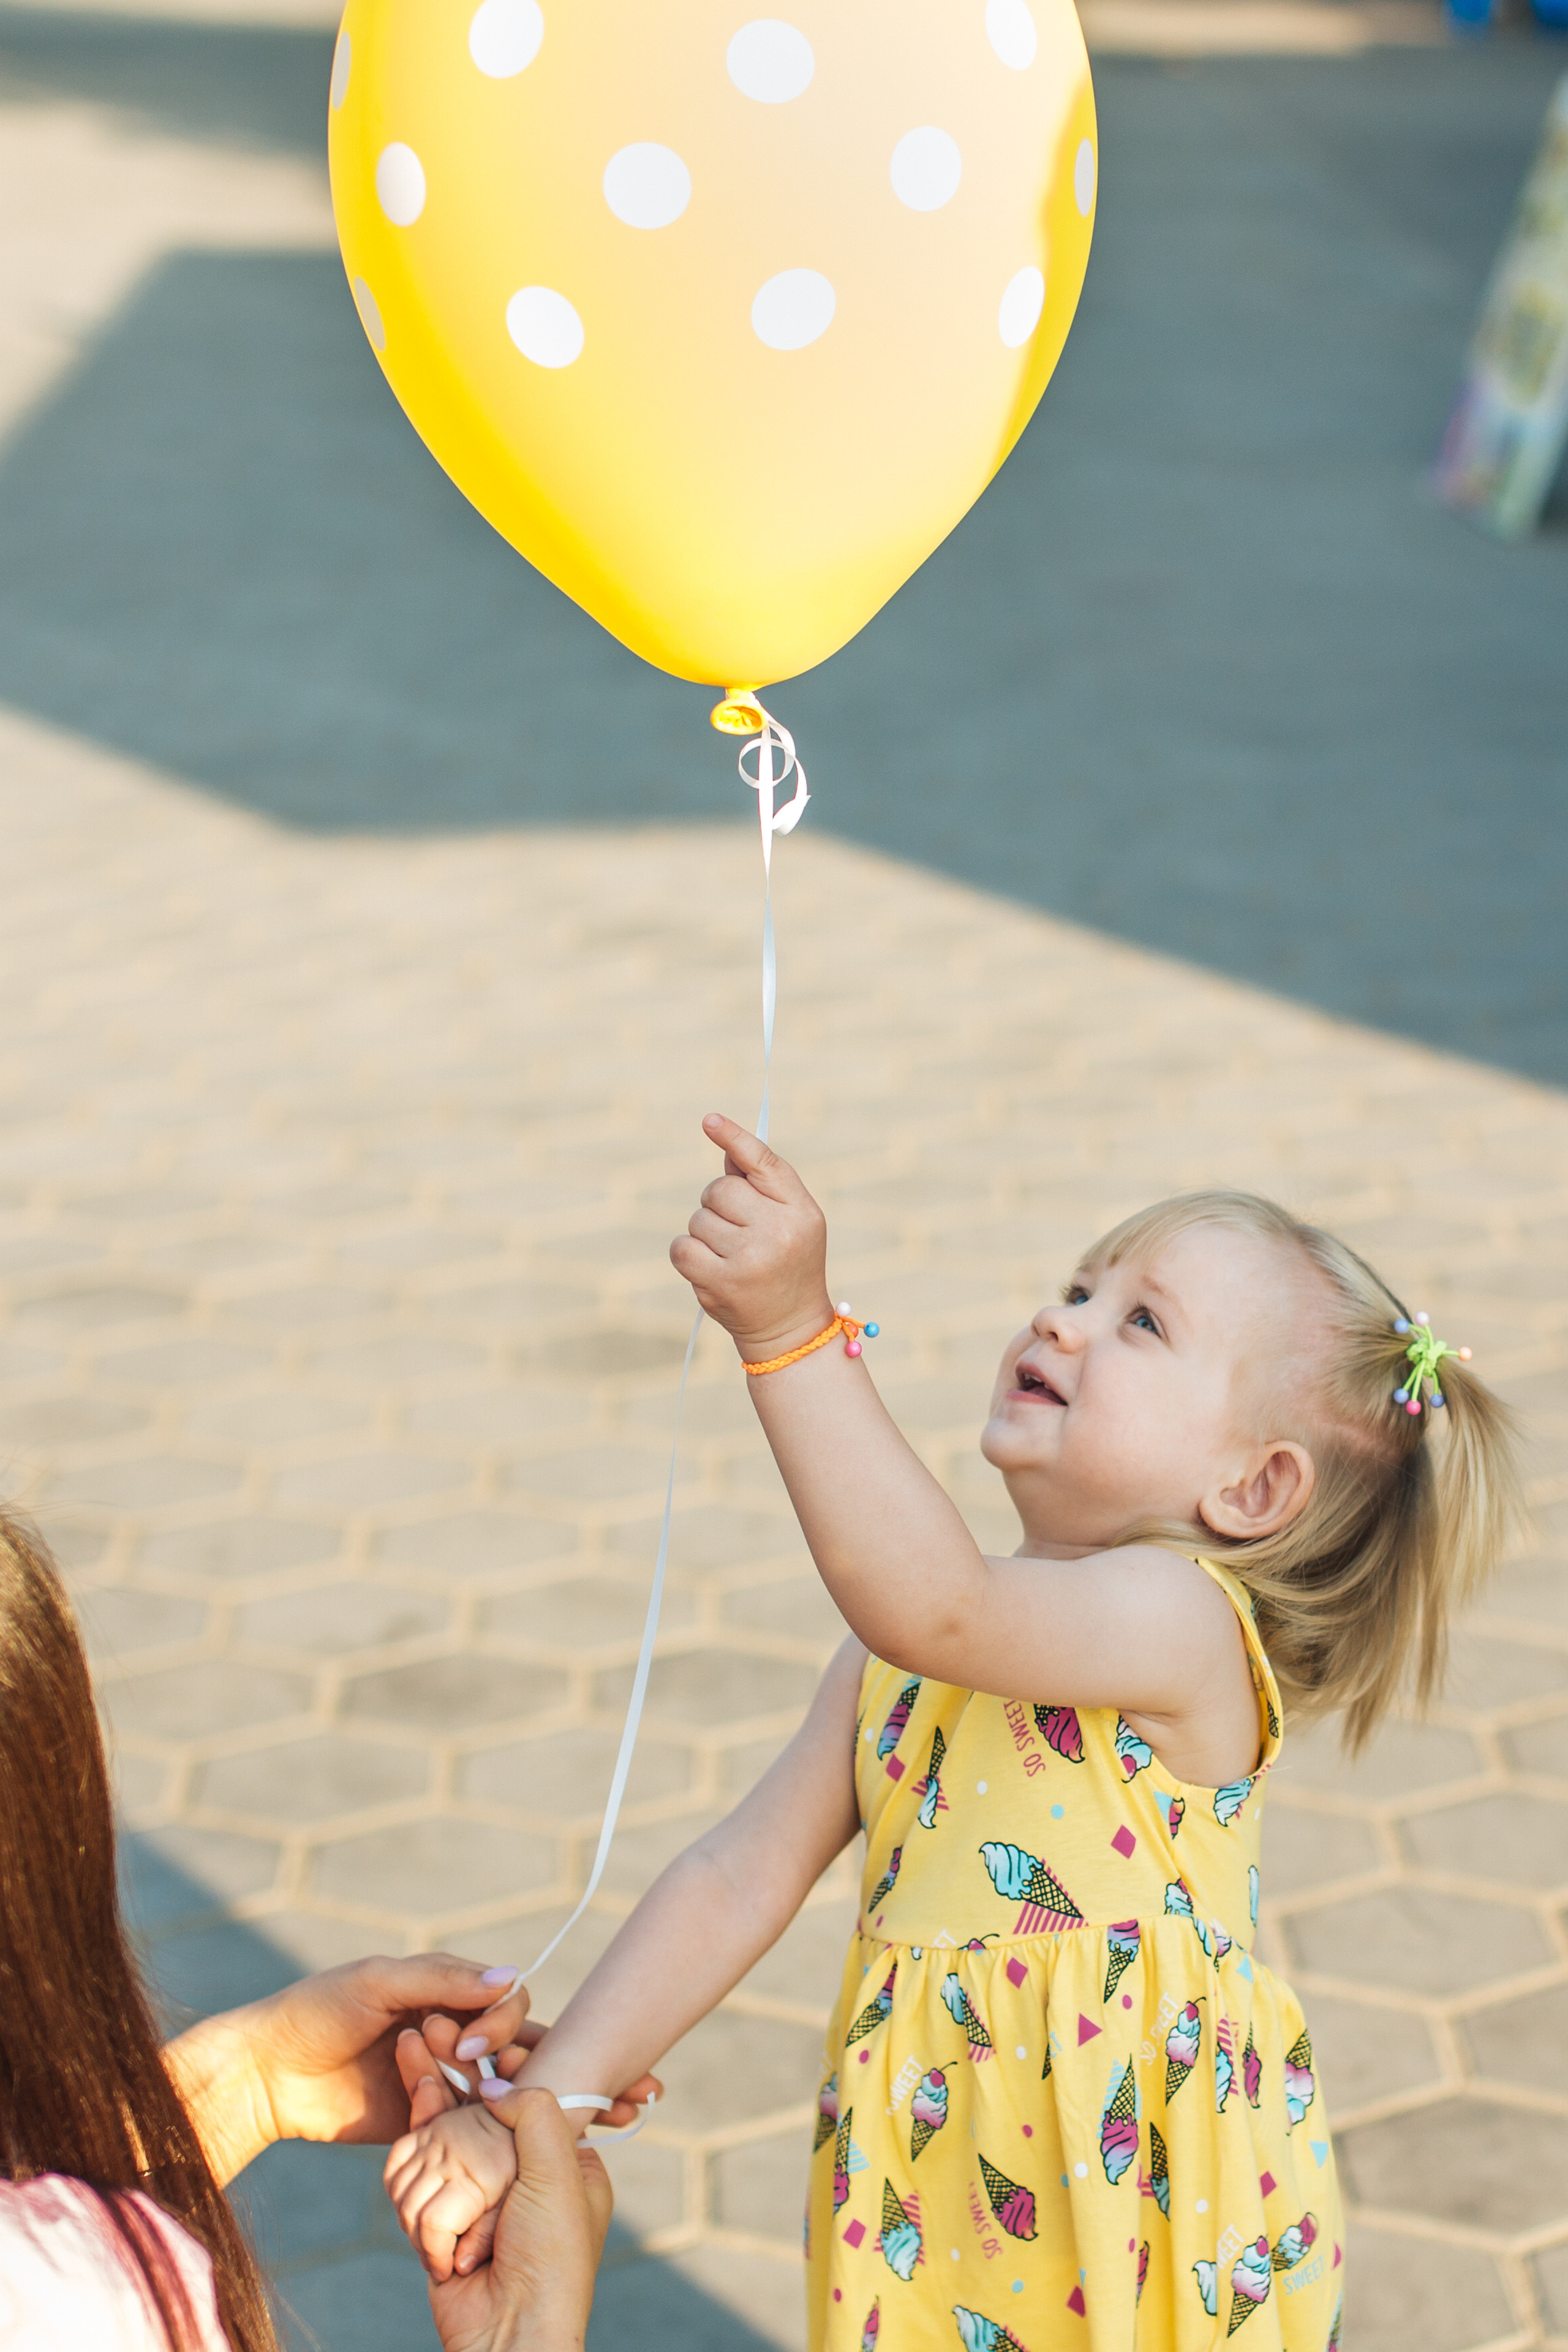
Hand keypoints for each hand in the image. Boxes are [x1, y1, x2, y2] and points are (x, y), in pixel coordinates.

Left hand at [164, 1953, 536, 2185]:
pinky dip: (453, 2117)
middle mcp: (448, 2031)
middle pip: (509, 2042)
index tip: (468, 2041)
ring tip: (434, 2088)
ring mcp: (436, 2077)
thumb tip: (512, 1978)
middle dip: (493, 2051)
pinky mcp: (420, 2118)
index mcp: (443, 1990)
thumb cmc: (317, 2013)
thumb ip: (443, 1978)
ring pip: (489, 2084)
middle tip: (456, 2058)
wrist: (266, 2075)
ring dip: (475, 2086)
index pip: (505, 1997)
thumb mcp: (378, 1982)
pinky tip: (429, 2113)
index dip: (501, 2018)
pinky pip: (458, 2120)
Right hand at [392, 2023, 659, 2277]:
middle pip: (464, 2119)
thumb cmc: (551, 2258)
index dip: (488, 2068)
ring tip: (460, 2229)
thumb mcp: (559, 2171)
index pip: (518, 2096)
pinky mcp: (441, 2229)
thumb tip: (495, 2079)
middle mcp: (515, 2175)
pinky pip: (412, 2196)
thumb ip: (533, 2111)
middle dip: (443, 2106)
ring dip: (437, 2191)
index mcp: (559, 2157)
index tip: (460, 2031)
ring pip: (432, 2157)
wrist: (513, 2337)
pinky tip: (439, 2242)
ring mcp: (476, 2201)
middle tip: (413, 2036)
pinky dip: (420, 2218)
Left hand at [670, 1114, 832, 1357]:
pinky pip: (681, 1248)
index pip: (764, 1163)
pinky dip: (688, 1254)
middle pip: (719, 1190)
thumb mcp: (793, 1219)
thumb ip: (761, 1182)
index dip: (735, 1138)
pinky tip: (709, 1267)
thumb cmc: (789, 1262)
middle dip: (718, 1204)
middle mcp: (778, 1232)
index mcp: (801, 1211)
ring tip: (730, 1255)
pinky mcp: (719, 1283)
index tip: (709, 1121)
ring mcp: (748, 1260)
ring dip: (705, 1233)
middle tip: (737, 1229)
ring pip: (698, 1219)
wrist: (790, 1327)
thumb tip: (724, 1141)